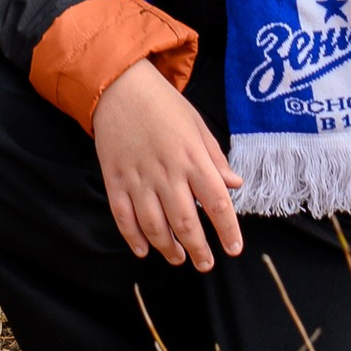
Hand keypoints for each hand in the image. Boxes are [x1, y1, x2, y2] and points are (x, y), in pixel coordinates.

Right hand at [92, 58, 243, 267]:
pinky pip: (124, 217)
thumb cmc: (162, 103)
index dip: (227, 230)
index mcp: (192, 158)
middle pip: (186, 223)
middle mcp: (167, 172)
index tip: (234, 248)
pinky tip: (143, 250)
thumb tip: (235, 184)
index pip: (216, 203)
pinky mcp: (115, 180)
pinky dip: (134, 238)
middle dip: (199, 250)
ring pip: (155, 226)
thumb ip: (215, 158)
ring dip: (168, 249)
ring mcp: (138, 178)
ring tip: (178, 257)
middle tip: (205, 264)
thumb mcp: (197, 124)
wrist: (118, 85)